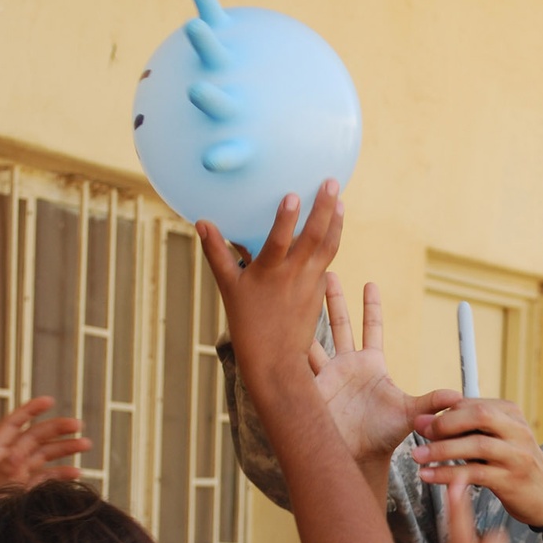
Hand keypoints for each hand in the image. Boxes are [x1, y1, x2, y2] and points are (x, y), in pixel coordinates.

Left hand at [0, 397, 90, 496]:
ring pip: (45, 456)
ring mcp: (17, 477)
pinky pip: (46, 479)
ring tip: (86, 444)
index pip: (13, 424)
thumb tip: (14, 456)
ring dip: (65, 448)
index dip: (30, 411)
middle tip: (79, 425)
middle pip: (35, 437)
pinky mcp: (25, 492)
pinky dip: (62, 475)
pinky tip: (77, 473)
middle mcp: (7, 462)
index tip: (50, 401)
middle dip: (57, 428)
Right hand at [198, 183, 342, 396]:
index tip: (293, 194)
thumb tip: (202, 222)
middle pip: (315, 237)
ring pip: (329, 247)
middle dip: (325, 208)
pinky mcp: (319, 292)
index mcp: (269, 273)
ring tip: (340, 201)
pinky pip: (327, 261)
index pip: (279, 241)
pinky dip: (332, 241)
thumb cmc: (248, 323)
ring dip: (336, 222)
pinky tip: (335, 226)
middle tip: (332, 182)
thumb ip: (217, 252)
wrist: (276, 360)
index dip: (286, 218)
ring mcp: (311, 283)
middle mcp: (294, 276)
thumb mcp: (229, 287)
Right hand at [307, 271, 459, 464]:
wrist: (357, 457)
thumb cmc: (384, 436)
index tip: (370, 283)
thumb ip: (431, 402)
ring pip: (313, 336)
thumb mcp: (410, 415)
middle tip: (326, 270)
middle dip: (334, 298)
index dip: (371, 306)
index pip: (372, 328)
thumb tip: (459, 395)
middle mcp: (347, 364)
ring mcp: (326, 374)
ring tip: (295, 290)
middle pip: (339, 323)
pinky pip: (296, 362)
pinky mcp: (310, 386)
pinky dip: (288, 346)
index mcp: (371, 364)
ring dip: (305, 315)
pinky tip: (276, 327)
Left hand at [410, 398, 542, 528]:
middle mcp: (517, 431)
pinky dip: (448, 474)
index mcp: (511, 415)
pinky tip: (429, 476)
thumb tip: (429, 420)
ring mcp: (516, 455)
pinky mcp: (510, 480)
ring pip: (476, 445)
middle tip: (422, 432)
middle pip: (480, 415)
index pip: (475, 403)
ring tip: (418, 457)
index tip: (422, 420)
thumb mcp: (500, 439)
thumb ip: (472, 428)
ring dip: (442, 450)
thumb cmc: (514, 464)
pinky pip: (475, 474)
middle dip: (446, 422)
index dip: (446, 411)